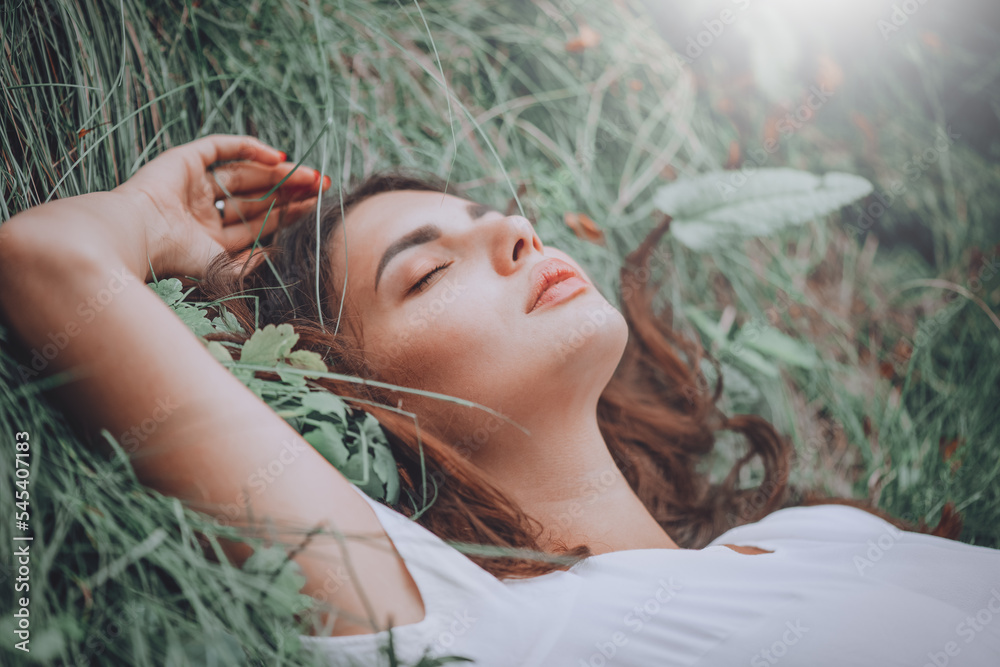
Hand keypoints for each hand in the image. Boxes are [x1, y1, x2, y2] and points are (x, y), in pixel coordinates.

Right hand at [114, 134, 329, 278]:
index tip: (318, 205)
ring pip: (246, 173)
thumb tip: (278, 252)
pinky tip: (279, 156)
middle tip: (323, 184)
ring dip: (278, 172)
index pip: (259, 223)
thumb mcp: (223, 269)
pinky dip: (251, 148)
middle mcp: (203, 211)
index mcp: (210, 239)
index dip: (289, 213)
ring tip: (309, 174)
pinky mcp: (185, 160)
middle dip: (289, 191)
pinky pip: (223, 148)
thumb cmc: (176, 259)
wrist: (138, 236)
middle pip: (256, 197)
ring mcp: (194, 185)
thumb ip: (251, 264)